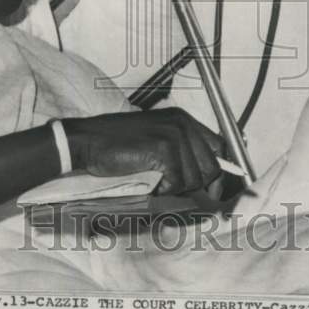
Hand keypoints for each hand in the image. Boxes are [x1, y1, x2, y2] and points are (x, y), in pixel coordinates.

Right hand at [61, 108, 223, 194]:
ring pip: (194, 178)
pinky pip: (176, 181)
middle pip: (211, 166)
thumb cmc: (116, 144)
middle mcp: (182, 123)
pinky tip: (148, 182)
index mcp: (183, 119)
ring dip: (175, 188)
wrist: (87, 141)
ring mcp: (174, 134)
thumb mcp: (155, 139)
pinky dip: (162, 190)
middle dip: (195, 186)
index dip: (217, 172)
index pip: (220, 147)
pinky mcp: (163, 147)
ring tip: (155, 181)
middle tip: (173, 189)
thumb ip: (180, 151)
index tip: (210, 190)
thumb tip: (206, 179)